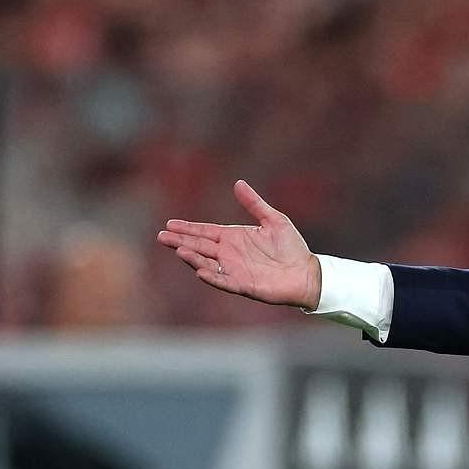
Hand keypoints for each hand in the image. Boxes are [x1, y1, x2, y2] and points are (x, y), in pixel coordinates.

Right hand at [157, 181, 321, 309]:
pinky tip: (200, 271)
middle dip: (181, 242)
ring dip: (193, 257)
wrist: (307, 272)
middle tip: (161, 237)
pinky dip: (212, 277)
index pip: (205, 232)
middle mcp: (230, 254)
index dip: (188, 228)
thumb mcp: (274, 220)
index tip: (169, 224)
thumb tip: (238, 183)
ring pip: (207, 263)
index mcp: (234, 238)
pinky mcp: (244, 285)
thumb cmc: (292, 247)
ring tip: (179, 250)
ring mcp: (235, 270)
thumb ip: (254, 204)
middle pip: (200, 247)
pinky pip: (224, 281)